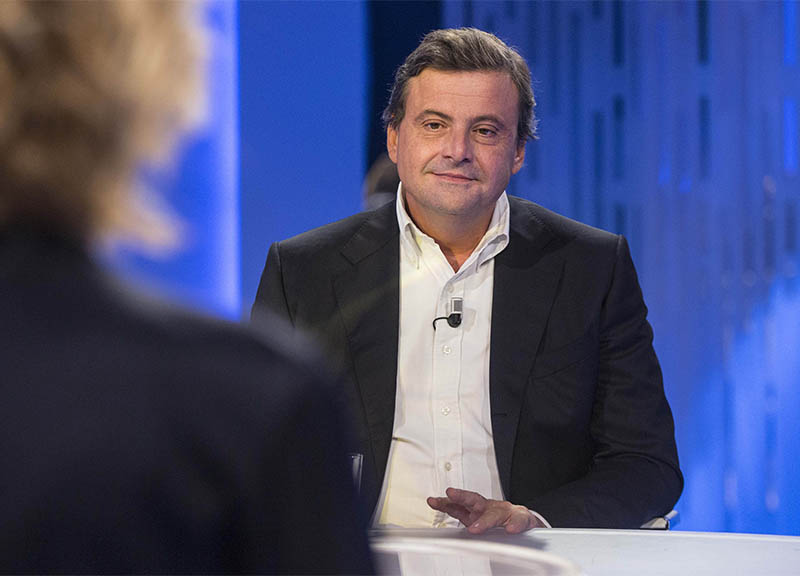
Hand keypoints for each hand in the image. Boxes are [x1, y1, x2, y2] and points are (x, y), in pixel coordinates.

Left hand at [427, 487, 545, 533]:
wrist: (524, 519)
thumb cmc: (497, 517)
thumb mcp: (475, 515)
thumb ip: (458, 512)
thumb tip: (435, 505)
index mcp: (477, 508)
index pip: (458, 504)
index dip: (445, 502)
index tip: (432, 501)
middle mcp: (489, 507)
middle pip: (474, 500)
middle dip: (462, 497)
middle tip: (451, 494)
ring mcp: (505, 512)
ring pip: (495, 514)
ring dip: (485, 521)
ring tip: (476, 528)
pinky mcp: (522, 518)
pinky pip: (518, 521)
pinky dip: (514, 524)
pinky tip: (510, 529)